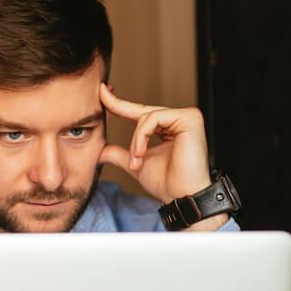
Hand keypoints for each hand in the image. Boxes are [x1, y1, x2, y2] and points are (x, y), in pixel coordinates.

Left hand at [98, 83, 211, 204]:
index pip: (140, 112)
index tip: (101, 92)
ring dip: (135, 141)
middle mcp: (179, 119)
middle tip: (101, 100)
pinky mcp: (189, 118)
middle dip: (119, 111)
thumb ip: (120, 154)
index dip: (119, 103)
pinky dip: (141, 137)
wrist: (181, 198)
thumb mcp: (136, 164)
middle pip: (142, 110)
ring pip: (146, 116)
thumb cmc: (166, 184)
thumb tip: (100, 150)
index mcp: (169, 127)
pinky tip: (141, 154)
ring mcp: (186, 116)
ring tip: (136, 161)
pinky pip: (153, 119)